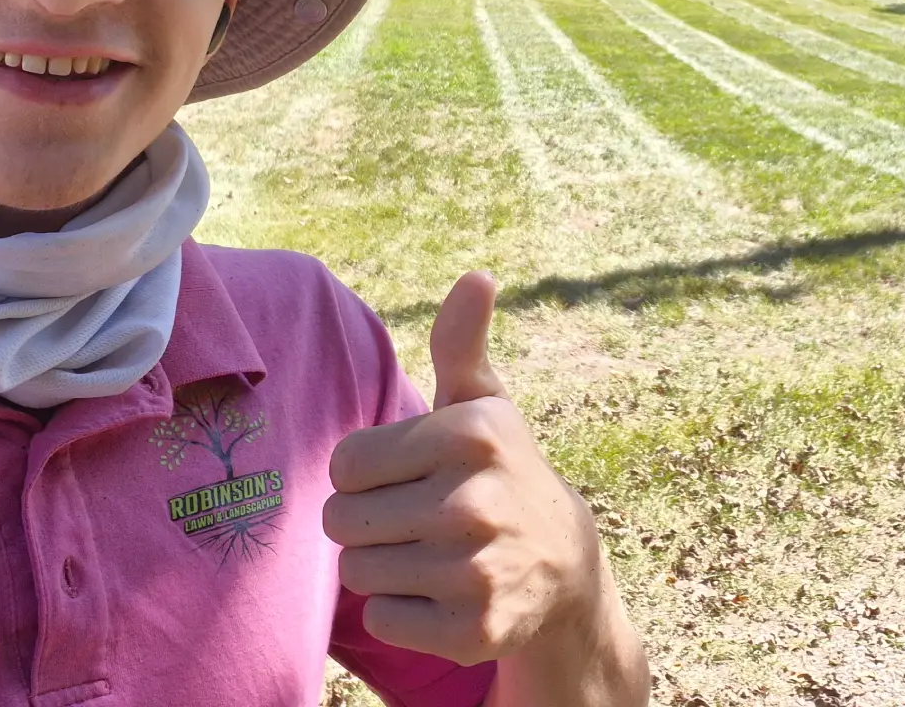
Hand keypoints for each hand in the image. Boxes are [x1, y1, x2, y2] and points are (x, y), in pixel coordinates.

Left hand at [323, 271, 604, 665]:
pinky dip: (403, 612)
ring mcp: (474, 569)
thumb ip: (460, 342)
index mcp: (470, 433)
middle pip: (342, 519)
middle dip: (368, 521)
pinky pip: (382, 618)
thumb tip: (477, 275)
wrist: (563, 567)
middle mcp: (474, 500)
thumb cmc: (500, 472)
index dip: (366, 473)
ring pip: (357, 570)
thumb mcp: (484, 405)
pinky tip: (444, 594)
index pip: (344, 463)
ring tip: (432, 554)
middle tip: (417, 518)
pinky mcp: (471, 630)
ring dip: (383, 566)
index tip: (409, 475)